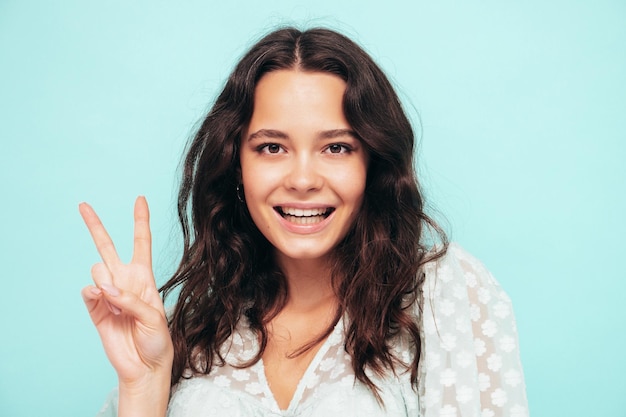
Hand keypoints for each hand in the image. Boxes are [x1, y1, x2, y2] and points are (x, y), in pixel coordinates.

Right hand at [80, 196, 172, 387]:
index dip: (140, 220)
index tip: (140, 198)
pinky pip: (88, 291)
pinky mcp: (94, 308)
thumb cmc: (157, 339)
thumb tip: (104, 288)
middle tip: (82, 205)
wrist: (144, 364)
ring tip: (118, 305)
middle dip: (95, 225)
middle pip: (107, 246)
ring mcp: (107, 293)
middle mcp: (124, 280)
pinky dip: (95, 295)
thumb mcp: (154, 316)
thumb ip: (130, 299)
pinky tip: (105, 304)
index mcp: (143, 276)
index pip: (141, 242)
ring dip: (107, 283)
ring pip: (97, 269)